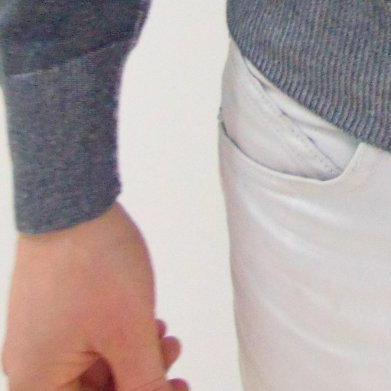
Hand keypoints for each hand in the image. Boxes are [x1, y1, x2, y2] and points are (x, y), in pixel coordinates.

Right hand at [2, 200, 186, 390]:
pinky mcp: (50, 315)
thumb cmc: (92, 266)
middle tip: (176, 370)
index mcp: (36, 386)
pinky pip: (86, 345)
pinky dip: (119, 341)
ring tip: (167, 340)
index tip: (175, 389)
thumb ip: (145, 384)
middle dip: (138, 382)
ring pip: (93, 371)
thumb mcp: (129, 334)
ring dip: (134, 361)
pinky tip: (149, 324)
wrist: (70, 201)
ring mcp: (38, 341)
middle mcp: (30, 370)